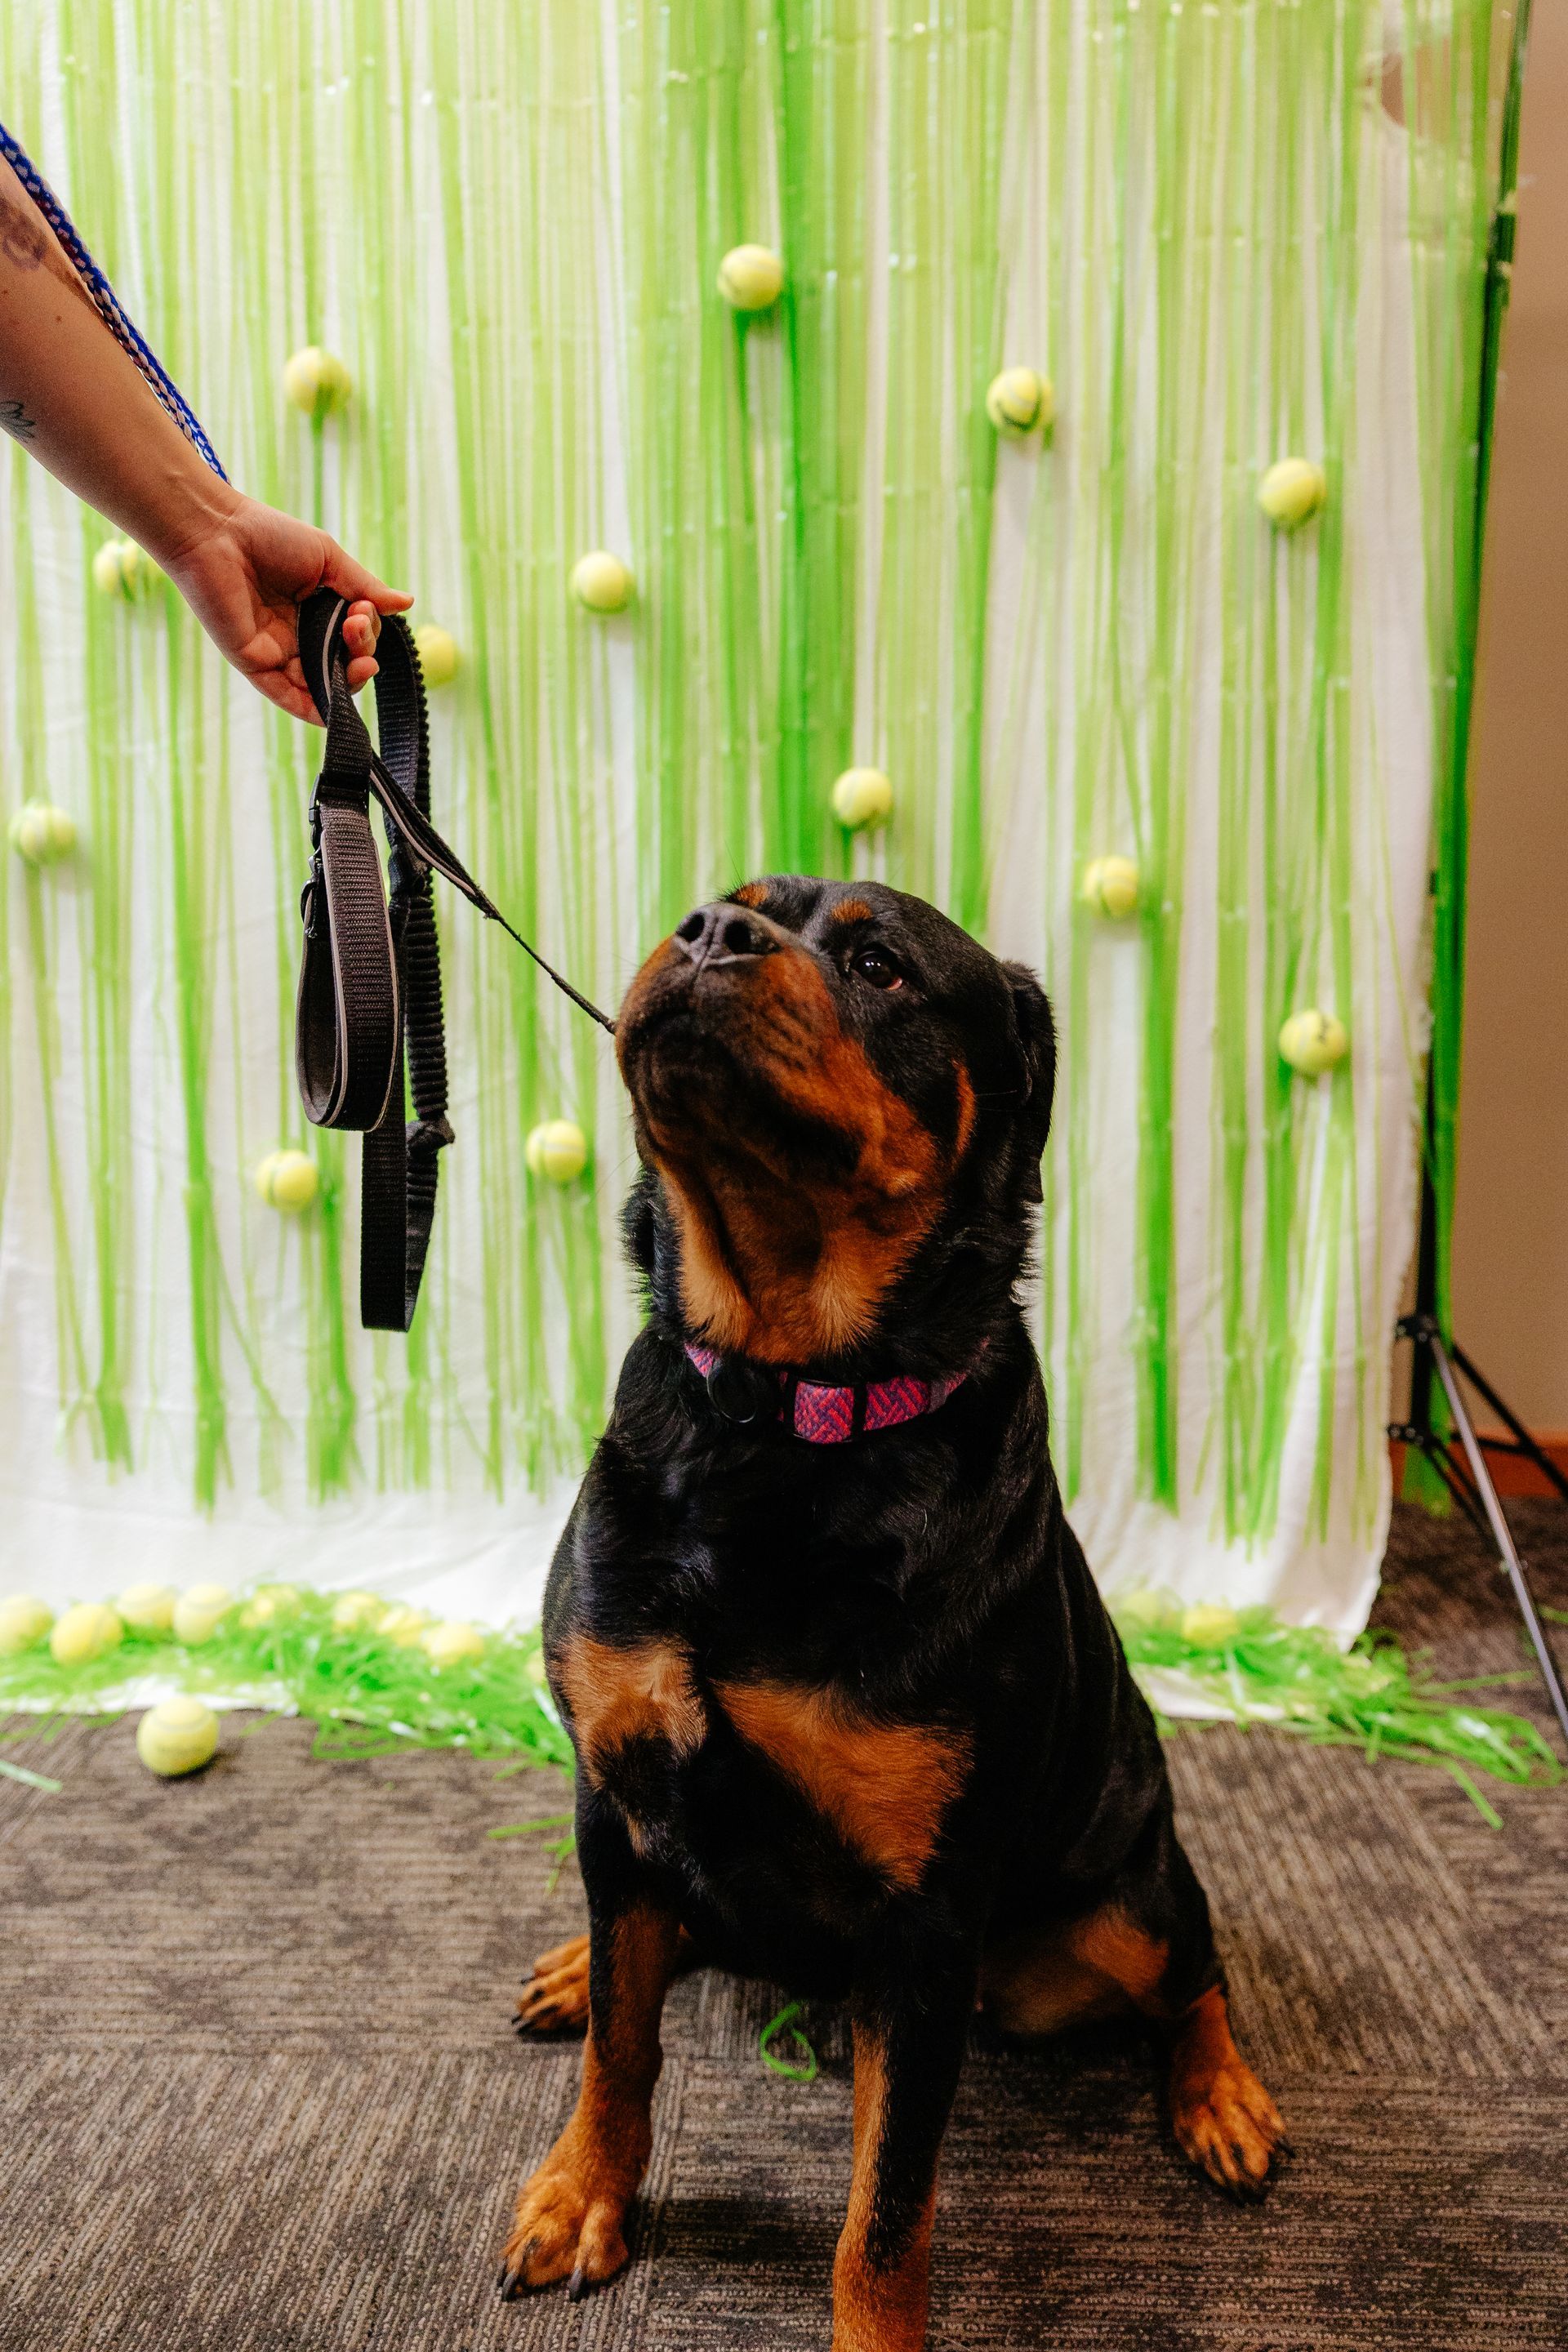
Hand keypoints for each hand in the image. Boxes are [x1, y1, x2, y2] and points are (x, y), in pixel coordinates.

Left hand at [161, 491, 412, 722]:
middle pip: (344, 664)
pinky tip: (334, 710)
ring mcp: (278, 652)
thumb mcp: (328, 560)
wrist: (216, 533)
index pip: (355, 637)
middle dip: (362, 654)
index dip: (367, 632)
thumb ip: (365, 587)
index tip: (360, 609)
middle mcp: (299, 635)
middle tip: (355, 628)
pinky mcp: (256, 664)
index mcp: (317, 609)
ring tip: (360, 660)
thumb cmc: (268, 536)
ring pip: (322, 684)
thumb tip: (407, 604)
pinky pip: (288, 696)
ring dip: (347, 681)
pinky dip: (312, 708)